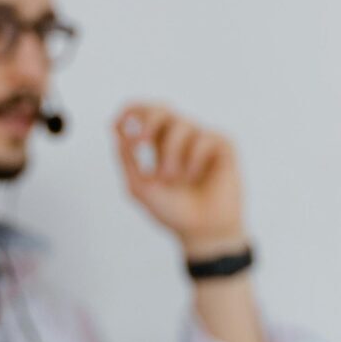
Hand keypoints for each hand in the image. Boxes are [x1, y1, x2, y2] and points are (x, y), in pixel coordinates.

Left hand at [113, 101, 249, 256]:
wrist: (202, 232)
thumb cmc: (172, 211)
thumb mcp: (139, 187)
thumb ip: (126, 160)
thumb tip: (117, 132)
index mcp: (158, 143)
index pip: (143, 113)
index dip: (130, 110)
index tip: (117, 123)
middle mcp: (179, 137)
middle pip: (161, 108)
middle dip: (148, 121)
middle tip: (139, 142)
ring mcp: (201, 139)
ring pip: (182, 123)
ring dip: (170, 151)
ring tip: (171, 177)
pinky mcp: (223, 146)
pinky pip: (205, 137)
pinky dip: (194, 157)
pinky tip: (195, 177)